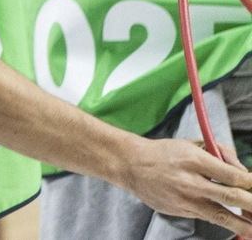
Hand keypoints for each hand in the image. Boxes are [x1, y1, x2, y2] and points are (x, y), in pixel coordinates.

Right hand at [115, 135, 251, 234]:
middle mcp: (190, 181)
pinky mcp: (180, 211)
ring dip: (243, 225)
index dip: (250, 182)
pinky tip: (233, 221)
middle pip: (230, 197)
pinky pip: (206, 216)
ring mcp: (185, 200)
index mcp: (194, 160)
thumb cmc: (164, 153)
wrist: (131, 165)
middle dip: (251, 205)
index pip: (232, 175)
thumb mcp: (192, 144)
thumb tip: (242, 170)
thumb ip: (220, 153)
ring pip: (221, 216)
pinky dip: (220, 218)